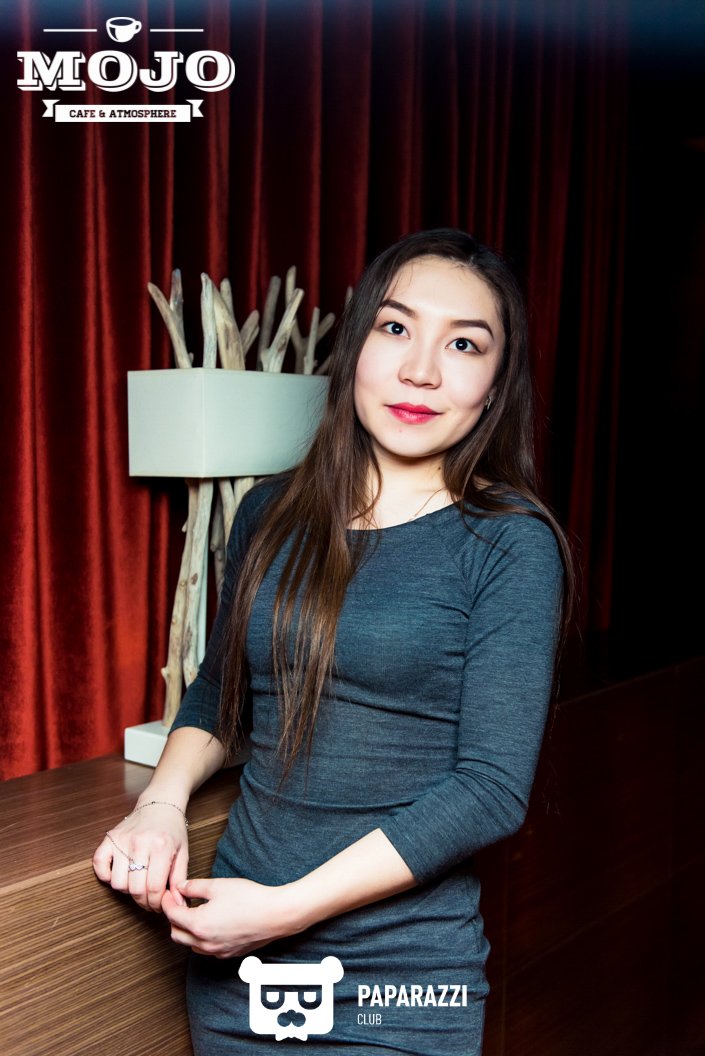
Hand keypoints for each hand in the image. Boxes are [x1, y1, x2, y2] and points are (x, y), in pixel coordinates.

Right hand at [92, 802, 188, 912]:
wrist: (160, 804)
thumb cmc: (172, 830)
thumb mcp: (183, 853)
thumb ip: (180, 880)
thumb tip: (178, 905)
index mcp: (161, 847)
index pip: (154, 888)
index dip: (155, 903)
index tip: (158, 905)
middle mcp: (140, 843)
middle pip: (135, 888)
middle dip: (143, 901)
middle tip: (148, 900)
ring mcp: (122, 840)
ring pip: (117, 882)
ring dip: (126, 889)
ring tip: (137, 883)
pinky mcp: (110, 837)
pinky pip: (99, 864)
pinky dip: (105, 875)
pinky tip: (118, 874)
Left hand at [162, 877, 299, 957]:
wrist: (276, 915)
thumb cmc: (250, 899)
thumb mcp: (218, 886)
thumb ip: (195, 887)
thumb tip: (182, 887)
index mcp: (199, 925)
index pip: (172, 915)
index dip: (168, 901)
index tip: (170, 892)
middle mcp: (205, 943)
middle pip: (176, 934)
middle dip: (174, 917)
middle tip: (180, 901)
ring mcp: (217, 951)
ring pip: (190, 944)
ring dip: (187, 929)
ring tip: (196, 911)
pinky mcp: (228, 954)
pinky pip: (206, 949)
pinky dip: (201, 937)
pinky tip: (211, 922)